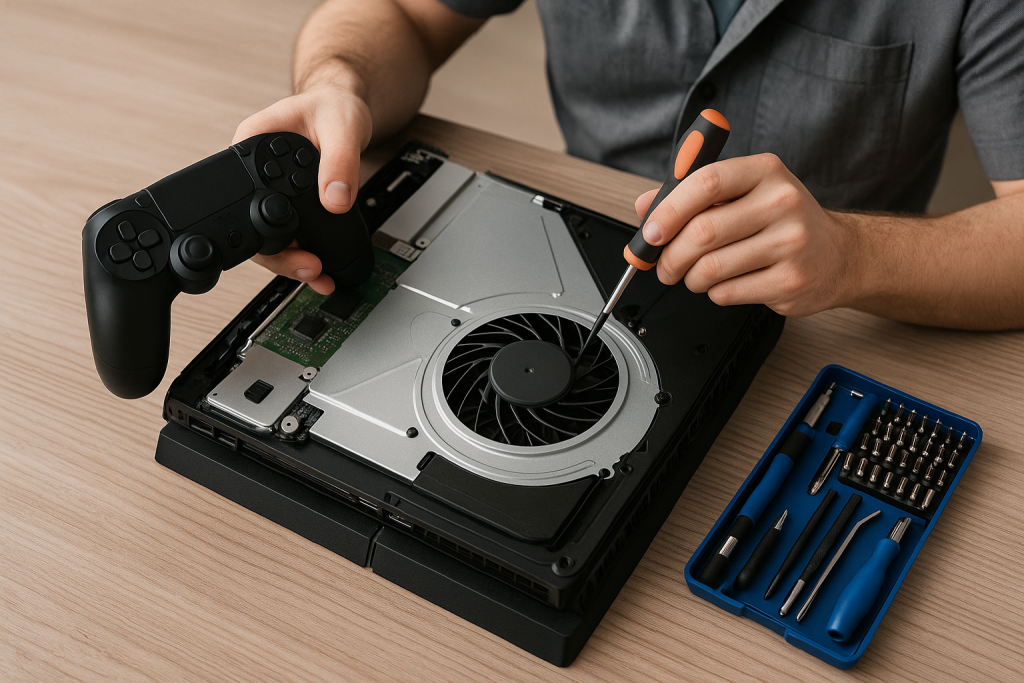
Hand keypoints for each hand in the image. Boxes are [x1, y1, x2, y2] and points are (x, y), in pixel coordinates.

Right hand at [233, 76, 371, 294]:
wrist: (344, 105)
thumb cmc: (333, 105)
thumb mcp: (341, 127)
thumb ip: (339, 161)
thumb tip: (335, 199)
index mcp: (253, 144)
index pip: (243, 196)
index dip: (263, 230)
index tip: (292, 249)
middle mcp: (254, 170)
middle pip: (251, 225)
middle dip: (279, 256)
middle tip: (310, 269)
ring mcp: (269, 188)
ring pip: (269, 235)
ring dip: (291, 261)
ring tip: (317, 275)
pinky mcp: (289, 200)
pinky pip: (289, 232)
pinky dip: (302, 252)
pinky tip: (318, 268)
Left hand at [635, 153, 858, 316]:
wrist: (838, 256)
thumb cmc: (782, 222)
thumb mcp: (744, 194)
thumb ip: (693, 196)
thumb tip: (646, 207)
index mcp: (765, 171)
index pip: (706, 182)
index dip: (669, 209)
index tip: (651, 231)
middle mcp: (782, 202)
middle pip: (703, 232)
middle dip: (671, 256)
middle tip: (664, 266)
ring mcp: (790, 243)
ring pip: (710, 268)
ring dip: (691, 278)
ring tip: (696, 275)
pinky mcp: (790, 281)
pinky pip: (727, 293)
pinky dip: (714, 293)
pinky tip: (728, 283)